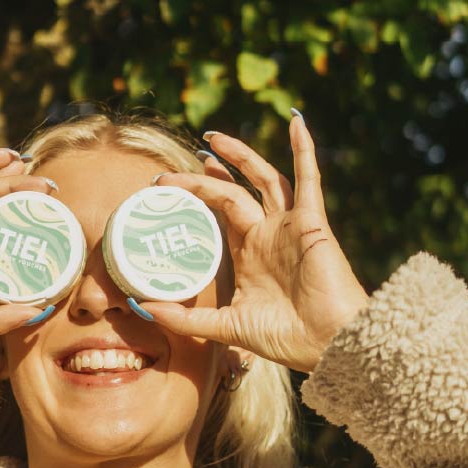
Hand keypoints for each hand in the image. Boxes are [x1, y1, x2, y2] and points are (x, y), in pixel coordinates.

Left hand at [140, 114, 369, 374]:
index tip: (164, 187)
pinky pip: (309, 179)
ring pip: (265, 179)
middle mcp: (268, 235)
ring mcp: (290, 226)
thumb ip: (185, 318)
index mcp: (250, 255)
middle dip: (204, 178)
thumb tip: (141, 307)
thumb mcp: (225, 327)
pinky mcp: (313, 222)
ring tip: (213, 138)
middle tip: (175, 168)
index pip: (218, 215)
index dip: (195, 198)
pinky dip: (304, 149)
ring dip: (241, 156)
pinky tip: (295, 122)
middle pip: (233, 193)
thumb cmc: (285, 339)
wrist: (326, 344)